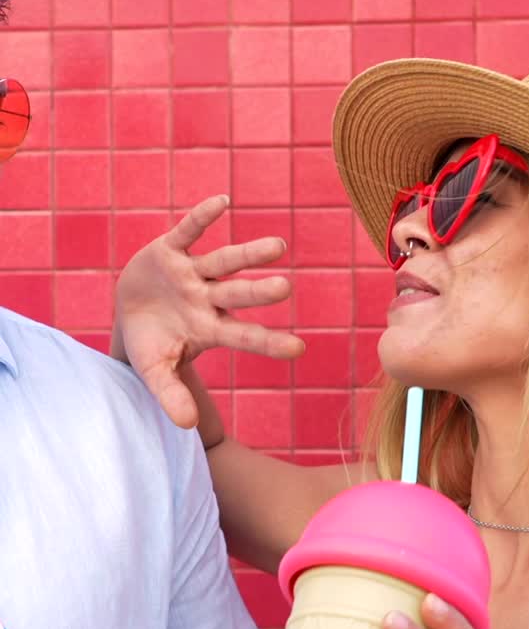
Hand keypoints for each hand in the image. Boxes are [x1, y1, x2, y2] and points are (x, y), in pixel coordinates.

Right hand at [113, 195, 304, 428]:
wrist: (128, 315)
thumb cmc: (151, 346)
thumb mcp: (155, 372)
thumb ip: (171, 395)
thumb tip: (186, 426)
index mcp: (210, 329)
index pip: (245, 337)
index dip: (269, 342)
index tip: (299, 348)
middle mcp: (208, 299)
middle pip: (239, 295)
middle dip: (259, 292)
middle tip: (286, 288)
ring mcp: (192, 273)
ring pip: (224, 262)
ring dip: (248, 254)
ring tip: (278, 246)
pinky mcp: (171, 250)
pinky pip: (188, 230)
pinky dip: (203, 217)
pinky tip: (223, 202)